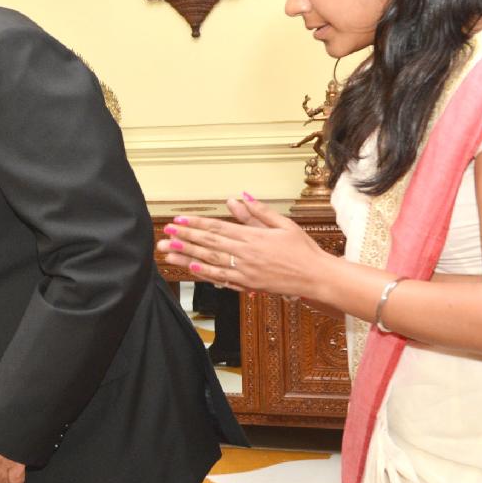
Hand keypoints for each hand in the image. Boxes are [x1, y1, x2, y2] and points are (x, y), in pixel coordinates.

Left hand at [155, 192, 330, 296]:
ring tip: (167, 251)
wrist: (317, 276)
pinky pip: (223, 278)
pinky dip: (205, 273)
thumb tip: (239, 198)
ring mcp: (245, 271)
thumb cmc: (302, 250)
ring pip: (211, 261)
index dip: (196, 223)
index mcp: (253, 236)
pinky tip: (190, 267)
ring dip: (187, 255)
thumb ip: (258, 212)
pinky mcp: (248, 284)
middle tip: (164, 235)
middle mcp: (246, 253)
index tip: (178, 220)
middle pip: (209, 243)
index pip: (218, 228)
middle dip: (185, 238)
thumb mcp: (283, 224)